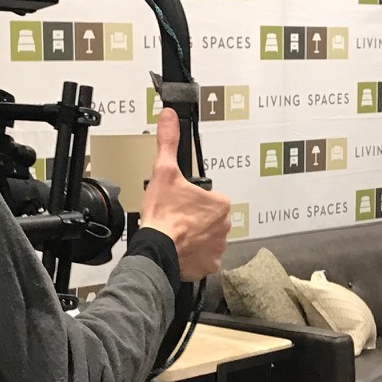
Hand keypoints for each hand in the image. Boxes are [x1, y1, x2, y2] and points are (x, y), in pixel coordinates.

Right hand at [138, 109, 231, 279]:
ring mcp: (218, 247)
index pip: (210, 198)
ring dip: (196, 236)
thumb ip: (168, 142)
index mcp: (219, 203)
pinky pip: (205, 258)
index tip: (179, 203)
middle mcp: (225, 226)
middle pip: (209, 218)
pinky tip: (181, 250)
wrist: (156, 249)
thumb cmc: (162, 214)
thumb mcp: (163, 172)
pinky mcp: (210, 264)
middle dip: (195, 219)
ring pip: (208, 237)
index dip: (192, 200)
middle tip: (176, 218)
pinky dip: (195, 255)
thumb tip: (169, 117)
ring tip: (177, 234)